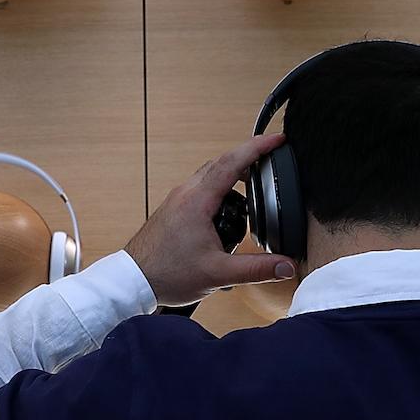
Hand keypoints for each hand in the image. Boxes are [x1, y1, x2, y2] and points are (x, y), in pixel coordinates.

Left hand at [126, 134, 296, 306]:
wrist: (134, 279)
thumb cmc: (167, 274)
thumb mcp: (218, 274)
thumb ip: (256, 270)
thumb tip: (285, 266)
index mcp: (197, 201)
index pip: (232, 163)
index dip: (258, 147)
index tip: (277, 140)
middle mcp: (186, 193)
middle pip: (222, 161)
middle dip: (249, 155)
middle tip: (271, 155)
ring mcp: (178, 199)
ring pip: (209, 172)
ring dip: (233, 171)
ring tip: (255, 180)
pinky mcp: (174, 208)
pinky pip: (200, 185)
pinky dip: (219, 184)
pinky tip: (228, 204)